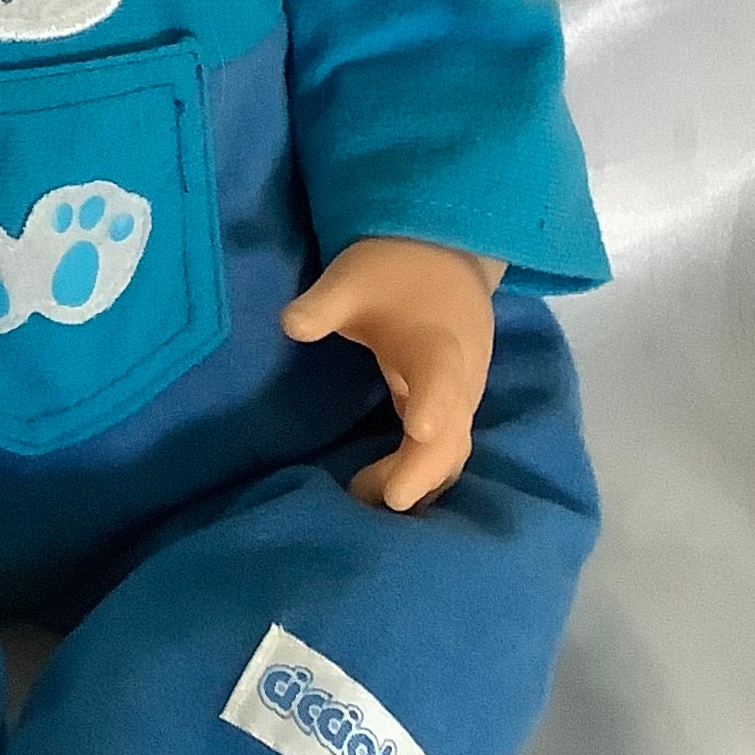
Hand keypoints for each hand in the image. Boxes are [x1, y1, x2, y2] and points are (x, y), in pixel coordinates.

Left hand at [279, 237, 503, 512]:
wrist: (447, 256)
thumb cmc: (394, 270)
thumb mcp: (353, 277)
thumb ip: (324, 303)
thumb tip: (290, 324)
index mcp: (437, 343)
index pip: (440, 376)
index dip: (433, 401)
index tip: (419, 428)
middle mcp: (462, 378)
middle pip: (451, 433)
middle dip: (420, 468)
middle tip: (378, 499)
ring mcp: (464, 398)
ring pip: (453, 451)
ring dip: (418, 478)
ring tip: (364, 497)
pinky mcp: (457, 408)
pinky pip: (449, 451)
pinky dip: (424, 474)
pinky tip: (387, 494)